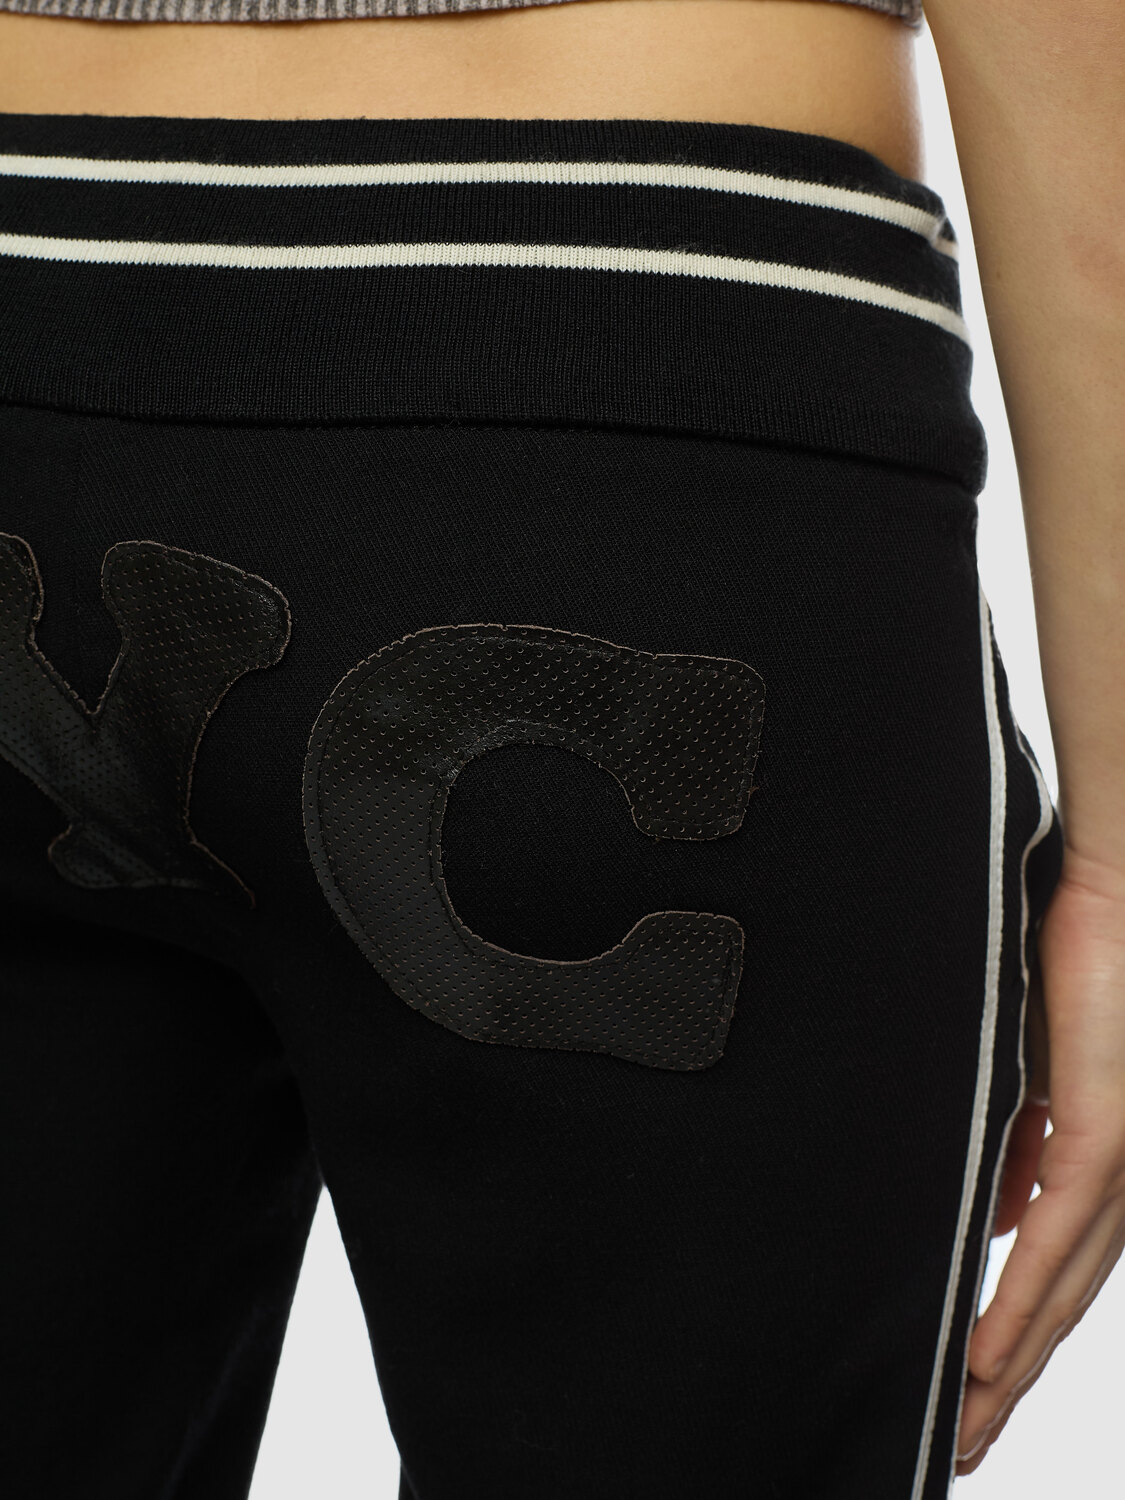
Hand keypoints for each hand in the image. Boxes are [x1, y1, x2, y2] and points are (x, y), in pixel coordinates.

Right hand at [955, 846, 1124, 1476]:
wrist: (1108, 880)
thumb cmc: (1067, 953)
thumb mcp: (1023, 1065)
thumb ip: (1014, 1141)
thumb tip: (994, 1213)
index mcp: (1096, 1152)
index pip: (1056, 1265)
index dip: (1017, 1336)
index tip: (973, 1387)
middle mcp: (1117, 1169)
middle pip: (1063, 1300)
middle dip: (1010, 1381)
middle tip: (962, 1439)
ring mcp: (1118, 1153)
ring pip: (1065, 1288)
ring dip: (1012, 1366)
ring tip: (967, 1421)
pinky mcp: (1106, 1127)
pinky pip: (1059, 1236)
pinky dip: (1020, 1302)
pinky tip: (989, 1353)